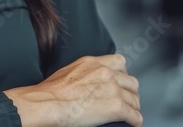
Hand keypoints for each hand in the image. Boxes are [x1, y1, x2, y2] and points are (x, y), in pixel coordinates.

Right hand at [3, 54, 141, 126]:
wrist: (47, 104)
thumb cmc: (50, 92)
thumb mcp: (68, 72)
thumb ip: (83, 73)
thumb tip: (86, 82)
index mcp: (93, 63)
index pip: (119, 62)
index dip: (122, 75)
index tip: (121, 82)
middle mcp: (106, 73)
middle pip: (131, 81)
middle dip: (130, 92)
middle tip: (127, 100)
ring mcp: (113, 89)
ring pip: (134, 99)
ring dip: (133, 107)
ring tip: (130, 113)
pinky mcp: (116, 107)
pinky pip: (133, 114)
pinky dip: (135, 120)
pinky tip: (132, 122)